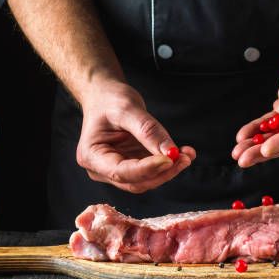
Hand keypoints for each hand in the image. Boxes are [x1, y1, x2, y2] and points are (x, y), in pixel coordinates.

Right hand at [76, 81, 195, 192]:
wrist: (105, 97)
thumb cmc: (109, 100)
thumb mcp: (127, 109)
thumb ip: (148, 131)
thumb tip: (170, 152)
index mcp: (92, 156)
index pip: (121, 172)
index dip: (147, 169)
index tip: (169, 159)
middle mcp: (102, 169)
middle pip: (136, 182)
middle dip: (163, 172)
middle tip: (184, 158)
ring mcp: (118, 170)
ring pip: (148, 179)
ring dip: (170, 170)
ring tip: (187, 154)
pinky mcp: (133, 166)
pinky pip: (153, 171)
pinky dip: (170, 164)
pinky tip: (183, 153)